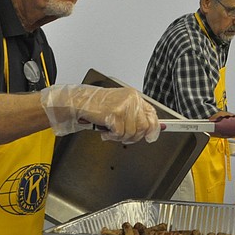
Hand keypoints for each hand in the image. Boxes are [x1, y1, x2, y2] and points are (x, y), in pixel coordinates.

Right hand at [40, 84, 160, 143]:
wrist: (80, 101)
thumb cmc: (98, 106)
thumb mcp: (120, 107)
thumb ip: (135, 117)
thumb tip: (153, 130)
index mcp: (134, 96)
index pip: (152, 114)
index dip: (154, 128)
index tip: (151, 137)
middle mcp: (131, 99)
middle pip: (144, 126)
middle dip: (134, 137)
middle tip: (123, 137)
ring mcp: (123, 106)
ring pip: (132, 132)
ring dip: (121, 137)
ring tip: (112, 132)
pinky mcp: (114, 114)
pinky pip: (120, 134)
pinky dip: (112, 137)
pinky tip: (106, 132)